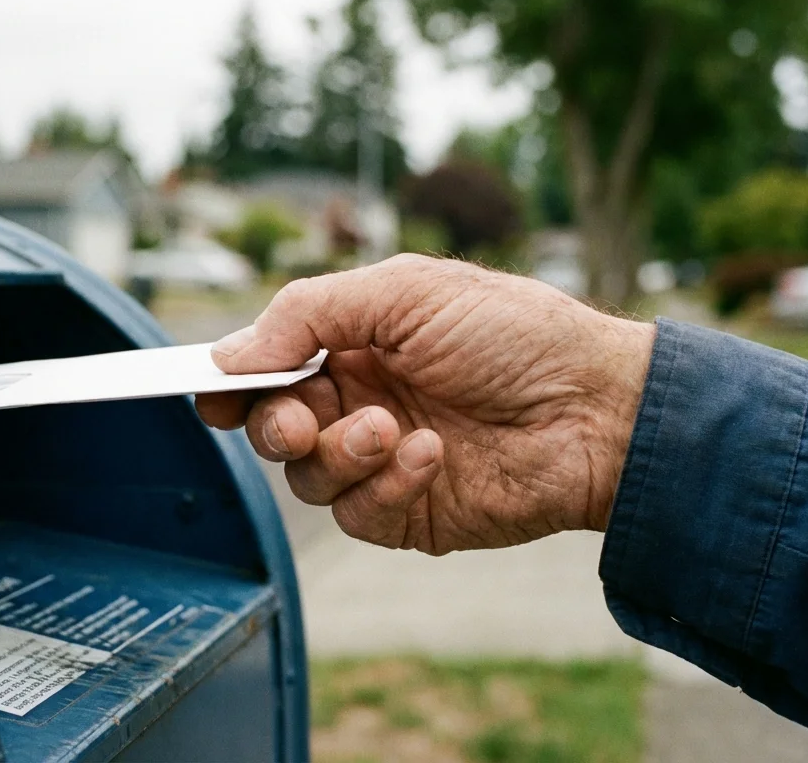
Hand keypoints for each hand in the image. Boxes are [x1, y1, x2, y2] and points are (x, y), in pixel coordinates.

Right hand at [195, 254, 655, 554]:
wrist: (597, 408)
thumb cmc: (514, 333)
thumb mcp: (405, 293)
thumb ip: (309, 314)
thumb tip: (229, 352)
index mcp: (354, 344)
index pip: (269, 368)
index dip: (233, 381)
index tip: (210, 392)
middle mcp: (358, 401)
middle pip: (271, 427)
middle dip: (274, 423)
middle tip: (301, 417)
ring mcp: (381, 460)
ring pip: (306, 476)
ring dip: (338, 452)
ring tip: (391, 428)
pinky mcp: (408, 511)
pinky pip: (356, 513)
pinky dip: (384, 484)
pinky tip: (431, 455)